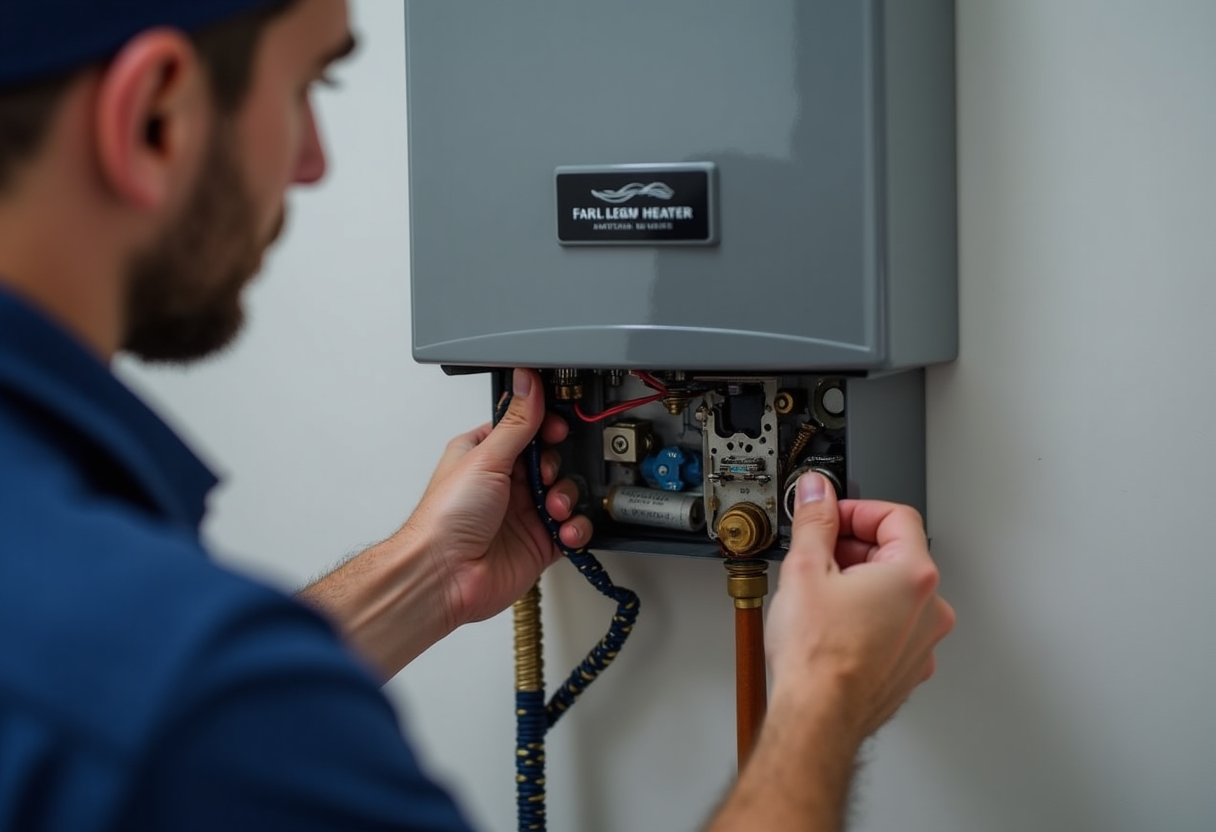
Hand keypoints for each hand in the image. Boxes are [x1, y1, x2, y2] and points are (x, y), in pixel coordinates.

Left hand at [401, 368, 591, 630]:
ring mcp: (523, 514)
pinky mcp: (538, 543)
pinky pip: (571, 529)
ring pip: (565, 493)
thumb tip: (528, 382)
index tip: (558, 429)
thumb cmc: (445, 519)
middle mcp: (505, 483)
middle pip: (551, 460)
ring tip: (553, 508)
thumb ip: (517, 421)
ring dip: (567, 498)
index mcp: (485, 455)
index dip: (547, 428)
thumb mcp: (485, 458)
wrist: (444, 576)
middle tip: (546, 476)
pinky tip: (563, 530)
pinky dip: (574, 528)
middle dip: (557, 466)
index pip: (526, 429)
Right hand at [765, 473, 954, 741]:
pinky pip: (892, 628)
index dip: (857, 510)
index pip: (895, 516)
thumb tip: (817, 492)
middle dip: (854, 548)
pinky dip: (867, 618)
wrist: (818, 716)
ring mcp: (923, 642)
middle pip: (896, 554)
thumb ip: (816, 521)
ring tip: (820, 596)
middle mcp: (930, 608)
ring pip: (894, 594)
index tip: (831, 516)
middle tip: (817, 555)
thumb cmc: (817, 656)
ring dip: (860, 584)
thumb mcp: (805, 569)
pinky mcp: (908, 667)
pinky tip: (832, 627)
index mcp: (913, 575)